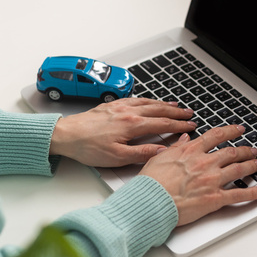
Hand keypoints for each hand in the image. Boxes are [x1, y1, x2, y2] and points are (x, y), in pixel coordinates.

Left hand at [49, 98, 195, 166]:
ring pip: (148, 102)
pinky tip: (150, 101)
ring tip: (176, 105)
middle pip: (158, 109)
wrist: (65, 135)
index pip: (162, 123)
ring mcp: (119, 106)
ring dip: (164, 103)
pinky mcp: (111, 105)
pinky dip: (148, 99)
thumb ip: (142, 153)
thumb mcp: (117, 157)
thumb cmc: (88, 148)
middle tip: (190, 113)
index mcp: (132, 125)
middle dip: (176, 112)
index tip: (191, 126)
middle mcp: (128, 112)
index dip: (179, 125)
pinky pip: (136, 99)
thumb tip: (162, 151)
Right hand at [139, 124, 256, 225]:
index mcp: (191, 151)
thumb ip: (176, 147)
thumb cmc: (151, 183)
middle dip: (245, 150)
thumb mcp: (160, 157)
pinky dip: (253, 193)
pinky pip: (239, 195)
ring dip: (251, 166)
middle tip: (252, 149)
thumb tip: (185, 139)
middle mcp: (204, 163)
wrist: (150, 201)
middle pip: (231, 152)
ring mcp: (212, 180)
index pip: (216, 136)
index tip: (238, 129)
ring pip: (238, 169)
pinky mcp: (215, 198)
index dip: (230, 131)